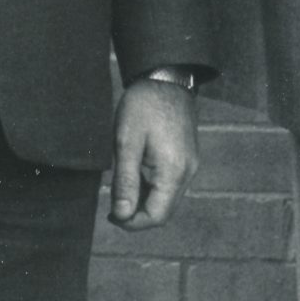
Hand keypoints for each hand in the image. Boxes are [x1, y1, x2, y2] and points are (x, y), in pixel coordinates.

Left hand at [110, 79, 197, 230]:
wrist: (166, 78)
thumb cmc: (143, 106)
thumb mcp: (126, 143)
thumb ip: (126, 181)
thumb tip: (122, 215)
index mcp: (173, 171)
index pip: (156, 216)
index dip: (131, 222)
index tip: (110, 213)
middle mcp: (187, 172)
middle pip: (163, 212)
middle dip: (137, 215)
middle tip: (112, 203)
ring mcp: (190, 165)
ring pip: (167, 200)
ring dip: (143, 202)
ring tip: (121, 186)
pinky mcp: (187, 158)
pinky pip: (170, 185)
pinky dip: (152, 189)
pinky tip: (135, 175)